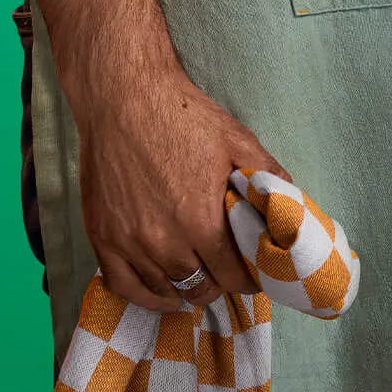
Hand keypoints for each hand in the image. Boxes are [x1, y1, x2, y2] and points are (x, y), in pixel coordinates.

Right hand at [75, 63, 282, 311]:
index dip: (248, 277)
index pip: (232, 275)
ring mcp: (129, 244)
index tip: (253, 271)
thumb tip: (289, 196)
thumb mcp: (235, 138)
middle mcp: (164, 242)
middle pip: (200, 289)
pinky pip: (124, 286)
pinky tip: (162, 288)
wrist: (124, 98)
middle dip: (219, 283)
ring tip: (199, 276)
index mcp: (200, 221)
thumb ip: (265, 171)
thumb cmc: (182, 116)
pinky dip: (146, 294)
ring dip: (185, 287)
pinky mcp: (102, 238)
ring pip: (164, 290)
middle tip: (225, 269)